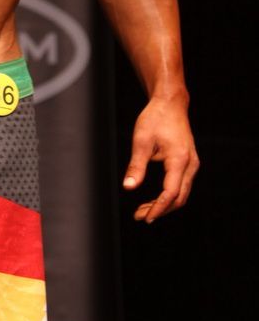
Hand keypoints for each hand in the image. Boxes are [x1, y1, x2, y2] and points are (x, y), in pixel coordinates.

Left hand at [122, 95, 199, 221]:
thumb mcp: (141, 141)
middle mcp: (190, 164)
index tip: (145, 217)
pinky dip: (169, 195)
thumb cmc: (155, 118)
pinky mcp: (189, 163)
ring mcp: (192, 164)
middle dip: (160, 210)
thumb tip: (128, 187)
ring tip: (143, 210)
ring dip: (164, 204)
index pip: (171, 192)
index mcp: (179, 159)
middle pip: (179, 198)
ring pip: (181, 193)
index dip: (158, 207)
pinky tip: (154, 199)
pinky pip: (182, 185)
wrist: (170, 104)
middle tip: (140, 216)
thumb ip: (136, 166)